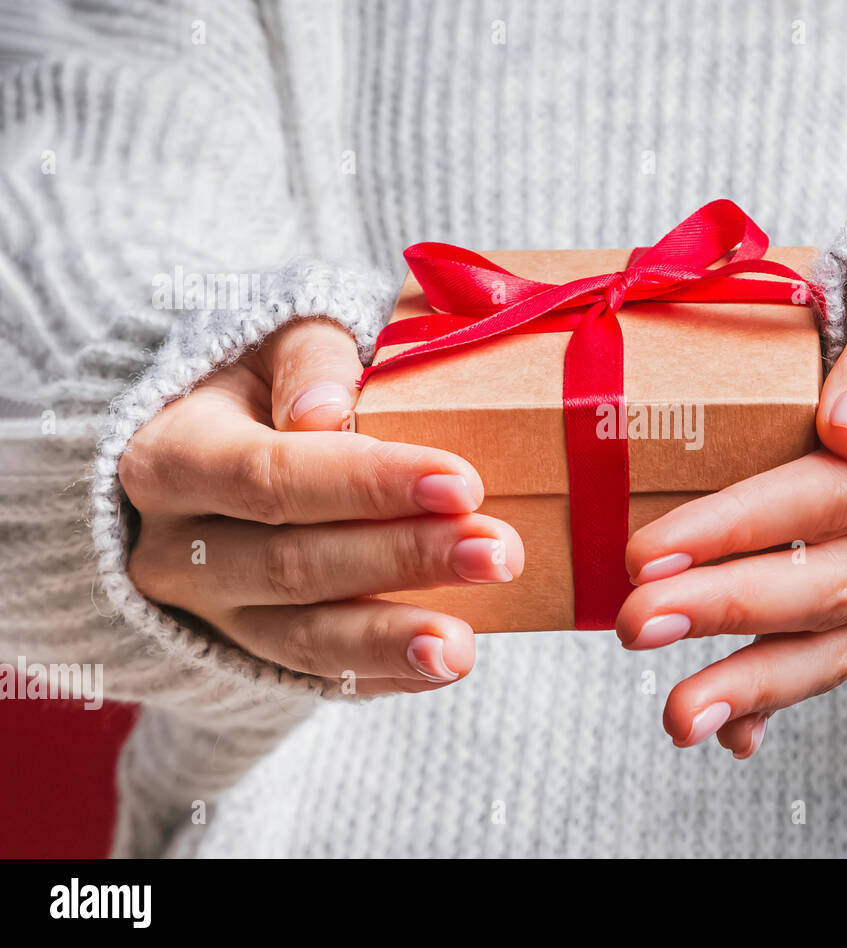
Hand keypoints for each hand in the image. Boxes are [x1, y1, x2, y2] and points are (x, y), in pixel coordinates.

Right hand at [119, 319, 524, 694]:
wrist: (216, 449)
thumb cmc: (265, 384)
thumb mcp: (274, 343)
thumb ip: (308, 358)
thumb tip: (324, 412)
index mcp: (172, 458)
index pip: (269, 477)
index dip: (365, 485)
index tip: (462, 484)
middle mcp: (174, 550)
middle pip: (291, 564)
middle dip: (403, 559)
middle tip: (499, 552)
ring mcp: (211, 614)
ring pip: (299, 639)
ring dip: (390, 640)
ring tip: (461, 647)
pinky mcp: (249, 654)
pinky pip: (317, 678)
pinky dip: (383, 675)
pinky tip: (440, 667)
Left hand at [616, 257, 846, 756]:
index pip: (845, 494)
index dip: (747, 525)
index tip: (652, 549)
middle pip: (836, 579)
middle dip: (729, 607)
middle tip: (634, 624)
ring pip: (844, 640)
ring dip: (757, 682)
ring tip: (678, 716)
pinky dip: (788, 697)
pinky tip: (731, 735)